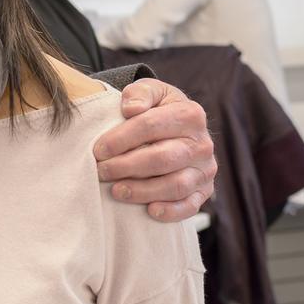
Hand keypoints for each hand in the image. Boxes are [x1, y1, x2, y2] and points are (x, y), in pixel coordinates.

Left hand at [94, 78, 215, 221]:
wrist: (177, 127)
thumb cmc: (156, 110)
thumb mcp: (150, 92)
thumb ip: (139, 93)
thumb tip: (131, 109)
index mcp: (189, 114)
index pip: (151, 126)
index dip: (120, 139)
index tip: (98, 150)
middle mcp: (202, 143)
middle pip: (163, 158)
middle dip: (127, 166)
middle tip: (101, 171)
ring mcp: (205, 169)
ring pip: (176, 185)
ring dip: (143, 190)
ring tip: (116, 191)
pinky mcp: (204, 191)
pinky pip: (190, 205)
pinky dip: (171, 211)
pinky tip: (150, 211)